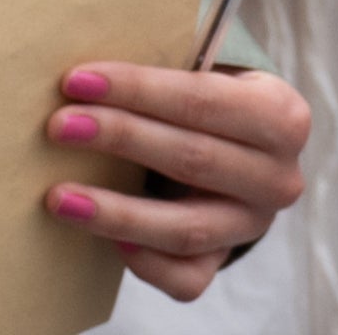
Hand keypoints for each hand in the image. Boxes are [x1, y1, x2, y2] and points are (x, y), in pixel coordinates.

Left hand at [45, 59, 308, 299]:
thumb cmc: (194, 94)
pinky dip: (146, 262)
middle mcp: (277, 176)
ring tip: (60, 197)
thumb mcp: (195, 67)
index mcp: (279, 114)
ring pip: (186, 228)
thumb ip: (157, 61)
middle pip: (192, 160)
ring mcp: (253, 225)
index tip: (75, 81)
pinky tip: (107, 243)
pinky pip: (187, 277)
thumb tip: (81, 71)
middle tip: (58, 127)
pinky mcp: (225, 259)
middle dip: (120, 139)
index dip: (137, 89)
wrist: (229, 142)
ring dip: (118, 212)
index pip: (202, 100)